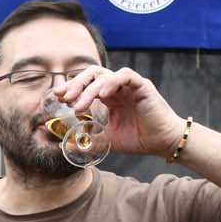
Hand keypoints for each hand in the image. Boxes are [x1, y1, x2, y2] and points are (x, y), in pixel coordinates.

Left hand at [56, 66, 187, 158]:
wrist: (163, 143)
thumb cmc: (139, 139)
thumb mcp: (108, 141)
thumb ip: (88, 141)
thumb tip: (66, 146)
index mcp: (109, 97)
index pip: (86, 84)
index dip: (71, 87)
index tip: (57, 97)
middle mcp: (117, 88)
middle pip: (92, 75)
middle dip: (75, 84)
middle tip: (64, 99)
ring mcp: (129, 85)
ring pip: (105, 75)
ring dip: (88, 89)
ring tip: (78, 106)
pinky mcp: (142, 86)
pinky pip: (125, 76)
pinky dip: (112, 82)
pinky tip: (102, 95)